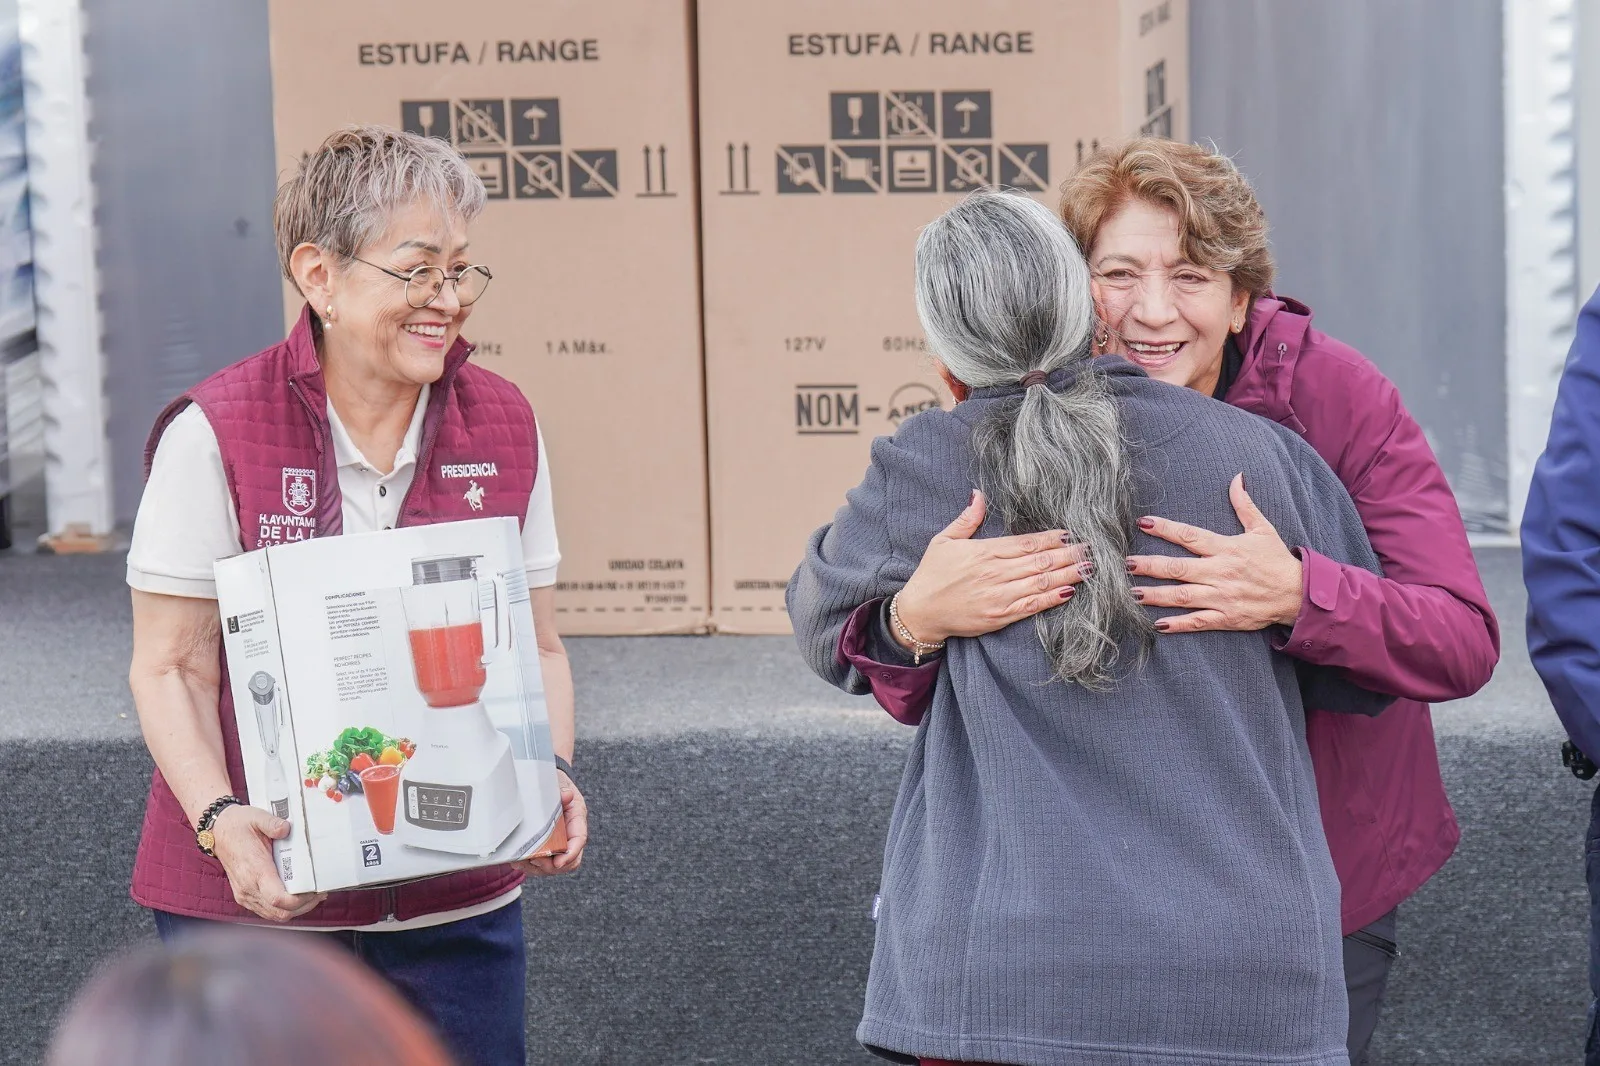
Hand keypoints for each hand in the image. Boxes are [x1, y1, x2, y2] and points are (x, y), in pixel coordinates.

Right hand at [210, 804, 326, 921]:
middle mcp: (248, 887)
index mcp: (254, 869)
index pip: (278, 898)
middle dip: (304, 906)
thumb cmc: (238, 826)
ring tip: (312, 895)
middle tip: (320, 892)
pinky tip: (296, 897)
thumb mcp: (257, 817)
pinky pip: (267, 911)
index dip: (300, 900)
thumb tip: (287, 829)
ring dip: (296, 909)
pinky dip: (284, 908)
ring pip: (275, 915)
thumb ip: (273, 823)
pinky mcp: (245, 896)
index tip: (315, 890)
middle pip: (280, 912)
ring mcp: (245, 894)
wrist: (218, 832)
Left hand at [514, 772, 587, 876]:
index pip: (579, 841)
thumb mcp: (559, 784)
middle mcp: (569, 836)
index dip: (570, 854)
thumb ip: (561, 792)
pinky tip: (517, 861)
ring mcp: (557, 845)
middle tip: (532, 859)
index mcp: (577, 820)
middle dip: (550, 865)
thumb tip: (566, 795)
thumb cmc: (555, 785)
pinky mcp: (545, 849)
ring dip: (536, 868)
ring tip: (520, 862)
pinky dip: (529, 867)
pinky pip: (540, 865)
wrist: (547, 784)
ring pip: (553, 867)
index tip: (558, 862)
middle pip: (568, 862)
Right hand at [892, 490, 1089, 645]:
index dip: (1051, 538)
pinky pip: (1032, 605)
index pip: (1026, 543)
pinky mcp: (1000, 616)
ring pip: (1041, 582)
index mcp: (984, 552)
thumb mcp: (944, 541)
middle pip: (1040, 561)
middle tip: (1091, 549)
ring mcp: (999, 596)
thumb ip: (967, 519)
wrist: (920, 613)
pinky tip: (1069, 591)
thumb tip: (978, 493)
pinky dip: (1052, 598)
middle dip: (1069, 554)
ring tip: (1089, 568)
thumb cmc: (931, 575)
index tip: (1071, 533)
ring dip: (1068, 574)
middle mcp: (995, 573)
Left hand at [1124, 474, 1303, 633]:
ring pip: (1183, 596)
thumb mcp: (1263, 529)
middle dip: (1150, 566)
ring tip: (1131, 593)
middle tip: (1125, 564)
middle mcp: (1220, 572)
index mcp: (1226, 549)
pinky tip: (1157, 624)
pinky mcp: (1227, 617)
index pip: (1190, 536)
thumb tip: (1236, 477)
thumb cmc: (1277, 560)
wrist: (1299, 594)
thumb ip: (1244, 504)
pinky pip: (1198, 621)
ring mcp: (1222, 597)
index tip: (1143, 523)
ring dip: (1156, 595)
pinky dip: (1178, 624)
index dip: (1165, 529)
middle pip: (1178, 568)